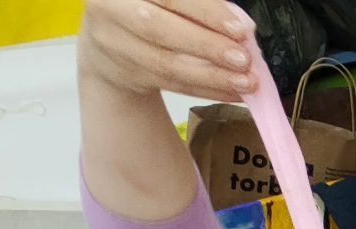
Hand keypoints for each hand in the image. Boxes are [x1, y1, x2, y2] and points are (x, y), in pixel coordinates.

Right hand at [79, 0, 256, 99]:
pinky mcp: (128, 74)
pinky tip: (234, 92)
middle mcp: (112, 11)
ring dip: (212, 76)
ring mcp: (116, 45)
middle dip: (207, 46)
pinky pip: (173, 85)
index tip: (239, 29)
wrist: (109, 39)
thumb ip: (200, 6)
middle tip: (244, 59)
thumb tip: (243, 26)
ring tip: (246, 82)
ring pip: (168, 64)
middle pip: (160, 30)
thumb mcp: (165, 1)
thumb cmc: (148, 9)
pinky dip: (207, 90)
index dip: (204, 11)